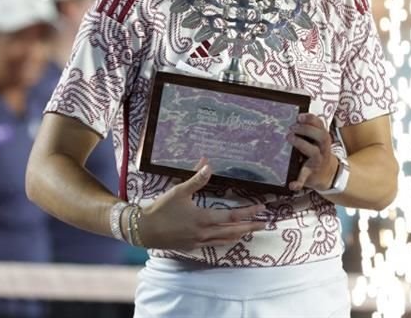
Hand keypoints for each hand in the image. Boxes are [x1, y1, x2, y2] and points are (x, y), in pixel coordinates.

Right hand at [134, 158, 267, 249]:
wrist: (144, 230)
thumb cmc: (161, 209)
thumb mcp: (178, 191)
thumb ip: (195, 179)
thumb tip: (208, 163)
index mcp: (203, 218)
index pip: (232, 216)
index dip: (248, 212)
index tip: (261, 208)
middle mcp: (204, 232)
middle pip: (233, 231)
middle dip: (250, 227)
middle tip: (265, 224)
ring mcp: (199, 242)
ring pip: (225, 240)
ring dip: (241, 234)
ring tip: (252, 231)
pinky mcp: (193, 246)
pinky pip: (215, 244)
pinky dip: (226, 240)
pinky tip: (230, 237)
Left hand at [287, 113, 337, 191]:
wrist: (328, 175)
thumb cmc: (317, 153)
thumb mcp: (317, 141)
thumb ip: (309, 131)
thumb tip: (292, 119)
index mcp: (323, 139)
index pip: (320, 125)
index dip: (311, 119)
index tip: (299, 116)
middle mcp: (323, 149)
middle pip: (321, 136)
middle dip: (307, 129)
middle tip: (292, 128)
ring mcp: (317, 162)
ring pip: (314, 152)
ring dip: (302, 143)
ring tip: (290, 138)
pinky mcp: (310, 174)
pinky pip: (304, 178)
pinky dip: (298, 182)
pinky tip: (292, 185)